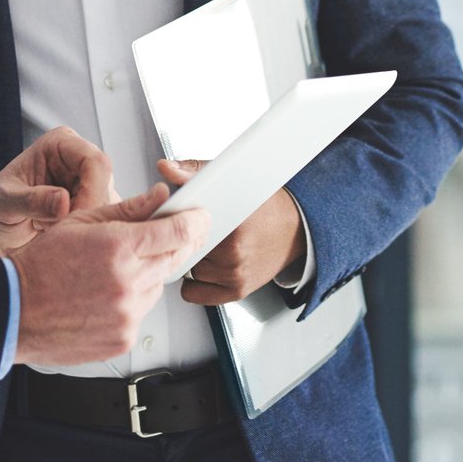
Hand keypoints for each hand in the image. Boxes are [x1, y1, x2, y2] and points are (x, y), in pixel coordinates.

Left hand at [0, 125, 115, 256]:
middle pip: (105, 184)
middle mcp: (78, 160)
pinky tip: (61, 237)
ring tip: (52, 232)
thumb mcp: (5, 202)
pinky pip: (100, 220)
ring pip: (107, 204)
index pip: (94, 161)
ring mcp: (87, 183)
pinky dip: (84, 233)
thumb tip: (63, 201)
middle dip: (88, 211)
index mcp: (60, 145)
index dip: (93, 191)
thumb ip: (31, 200)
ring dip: (85, 224)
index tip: (76, 218)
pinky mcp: (90, 205)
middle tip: (63, 232)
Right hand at [10, 184, 209, 366]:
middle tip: (165, 236)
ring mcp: (127, 315)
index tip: (199, 216)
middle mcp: (128, 283)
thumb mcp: (82, 222)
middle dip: (176, 245)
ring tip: (113, 270)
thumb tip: (160, 197)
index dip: (195, 221)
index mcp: (119, 248)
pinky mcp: (124, 338)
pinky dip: (132, 301)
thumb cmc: (41, 265)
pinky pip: (142, 313)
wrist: (14, 311)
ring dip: (149, 274)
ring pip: (159, 286)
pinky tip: (106, 294)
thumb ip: (128, 209)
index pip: (179, 232)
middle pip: (176, 258)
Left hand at [158, 158, 304, 305]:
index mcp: (231, 223)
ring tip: (209, 244)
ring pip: (187, 271)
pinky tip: (208, 265)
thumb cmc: (265, 205)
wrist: (296, 227)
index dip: (173, 222)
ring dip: (191, 260)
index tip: (173, 218)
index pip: (182, 227)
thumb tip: (166, 169)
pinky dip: (196, 282)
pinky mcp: (237, 290)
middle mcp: (233, 252)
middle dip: (183, 240)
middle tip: (195, 229)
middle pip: (182, 250)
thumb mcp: (231, 180)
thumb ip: (194, 173)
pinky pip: (193, 293)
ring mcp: (234, 274)